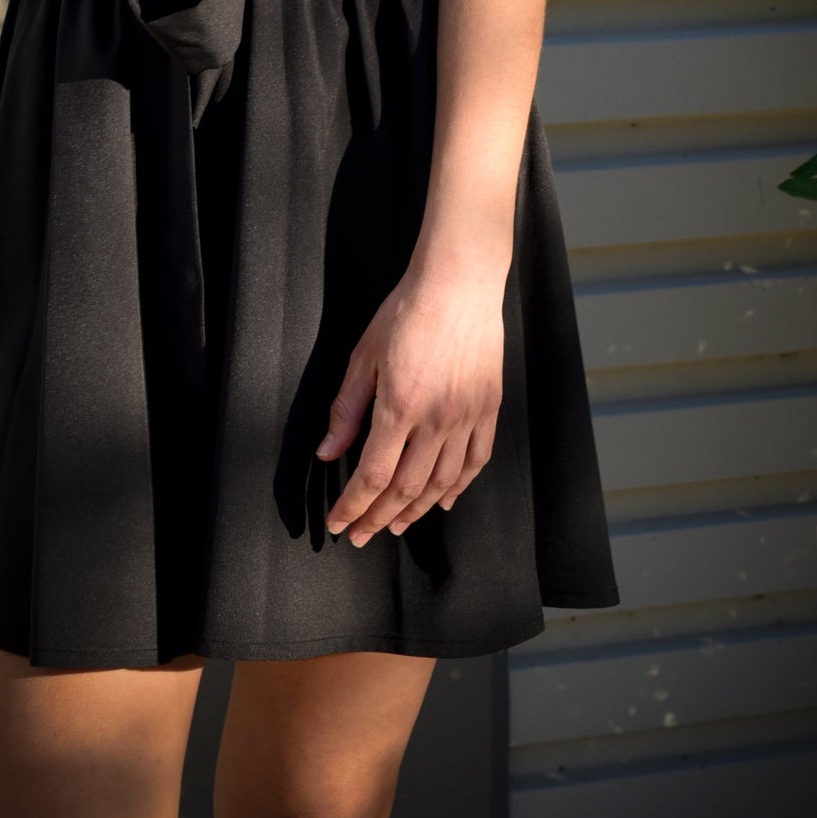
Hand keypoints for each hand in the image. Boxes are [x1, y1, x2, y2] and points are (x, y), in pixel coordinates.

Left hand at [317, 263, 504, 545]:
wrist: (460, 282)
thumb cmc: (408, 311)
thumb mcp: (364, 356)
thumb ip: (346, 410)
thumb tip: (328, 454)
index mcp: (400, 406)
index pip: (372, 476)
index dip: (353, 507)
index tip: (339, 523)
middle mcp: (437, 419)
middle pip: (405, 489)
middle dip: (378, 518)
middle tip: (361, 535)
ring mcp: (467, 416)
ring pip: (442, 483)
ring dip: (416, 512)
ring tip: (396, 525)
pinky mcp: (488, 408)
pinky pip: (475, 461)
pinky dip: (459, 488)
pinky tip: (444, 500)